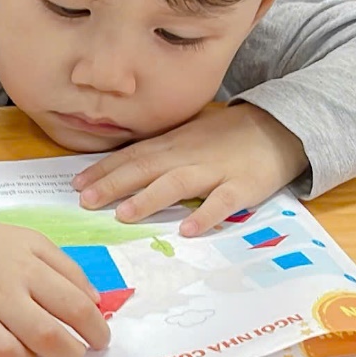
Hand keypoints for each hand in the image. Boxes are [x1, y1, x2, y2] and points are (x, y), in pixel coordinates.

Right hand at [0, 197, 110, 356]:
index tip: (100, 341)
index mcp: (27, 270)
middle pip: (45, 335)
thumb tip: (95, 306)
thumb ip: (68, 270)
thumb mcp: (34, 243)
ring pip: (2, 353)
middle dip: (68, 355)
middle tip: (70, 355)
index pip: (75, 307)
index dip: (96, 331)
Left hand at [72, 105, 307, 235]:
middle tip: (84, 201)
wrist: (279, 126)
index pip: (131, 157)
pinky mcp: (243, 186)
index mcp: (173, 144)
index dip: (103, 170)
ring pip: (177, 183)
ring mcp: (216, 170)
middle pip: (146, 168)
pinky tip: (188, 229)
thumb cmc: (226, 137)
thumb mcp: (187, 138)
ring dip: (149, 198)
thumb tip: (119, 170)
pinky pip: (223, 202)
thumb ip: (157, 153)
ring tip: (123, 215)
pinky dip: (205, 215)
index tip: (75, 184)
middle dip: (113, 184)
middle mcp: (188, 155)